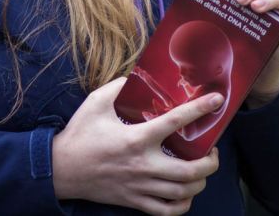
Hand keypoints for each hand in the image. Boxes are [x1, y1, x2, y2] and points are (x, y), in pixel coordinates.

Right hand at [51, 77, 221, 214]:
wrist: (62, 169)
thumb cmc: (80, 134)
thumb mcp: (95, 102)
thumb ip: (119, 86)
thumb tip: (138, 75)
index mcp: (136, 138)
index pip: (176, 122)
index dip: (201, 110)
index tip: (217, 102)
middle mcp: (143, 165)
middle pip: (190, 171)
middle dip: (211, 162)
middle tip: (213, 151)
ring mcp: (140, 186)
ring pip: (183, 192)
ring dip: (200, 182)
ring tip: (202, 170)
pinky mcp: (134, 201)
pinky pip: (167, 211)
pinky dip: (183, 205)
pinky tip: (185, 194)